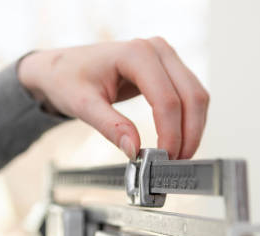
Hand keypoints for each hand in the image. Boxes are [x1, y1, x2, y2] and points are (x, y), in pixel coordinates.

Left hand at [18, 39, 208, 159]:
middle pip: (191, 96)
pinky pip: (189, 95)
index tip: (164, 158)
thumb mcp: (83, 105)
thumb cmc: (68, 79)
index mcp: (136, 53)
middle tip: (175, 163)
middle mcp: (156, 49)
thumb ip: (110, 127)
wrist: (62, 67)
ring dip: (192, 129)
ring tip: (177, 156)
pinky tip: (177, 140)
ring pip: (196, 96)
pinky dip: (188, 120)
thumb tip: (134, 151)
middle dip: (188, 134)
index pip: (166, 99)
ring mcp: (165, 57)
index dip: (170, 133)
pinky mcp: (167, 68)